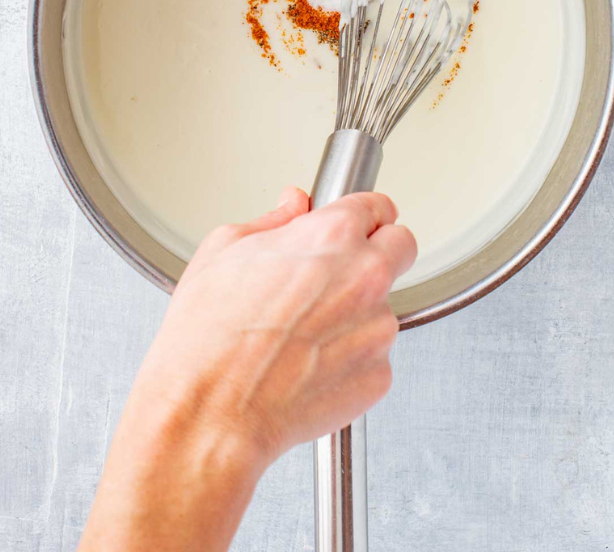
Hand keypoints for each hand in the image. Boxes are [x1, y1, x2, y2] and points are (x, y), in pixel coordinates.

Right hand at [79, 187, 416, 551]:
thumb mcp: (226, 247)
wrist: (214, 408)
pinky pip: (374, 355)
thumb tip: (293, 205)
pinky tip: (310, 361)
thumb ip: (273, 219)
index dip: (362, 214)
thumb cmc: (211, 332)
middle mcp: (366, 278)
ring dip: (359, 310)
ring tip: (305, 328)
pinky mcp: (379, 378)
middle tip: (343, 267)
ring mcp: (378, 331)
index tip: (355, 223)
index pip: (379, 206)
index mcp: (332, 235)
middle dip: (379, 249)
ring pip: (384, 307)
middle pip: (402, 246)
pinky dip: (351, 356)